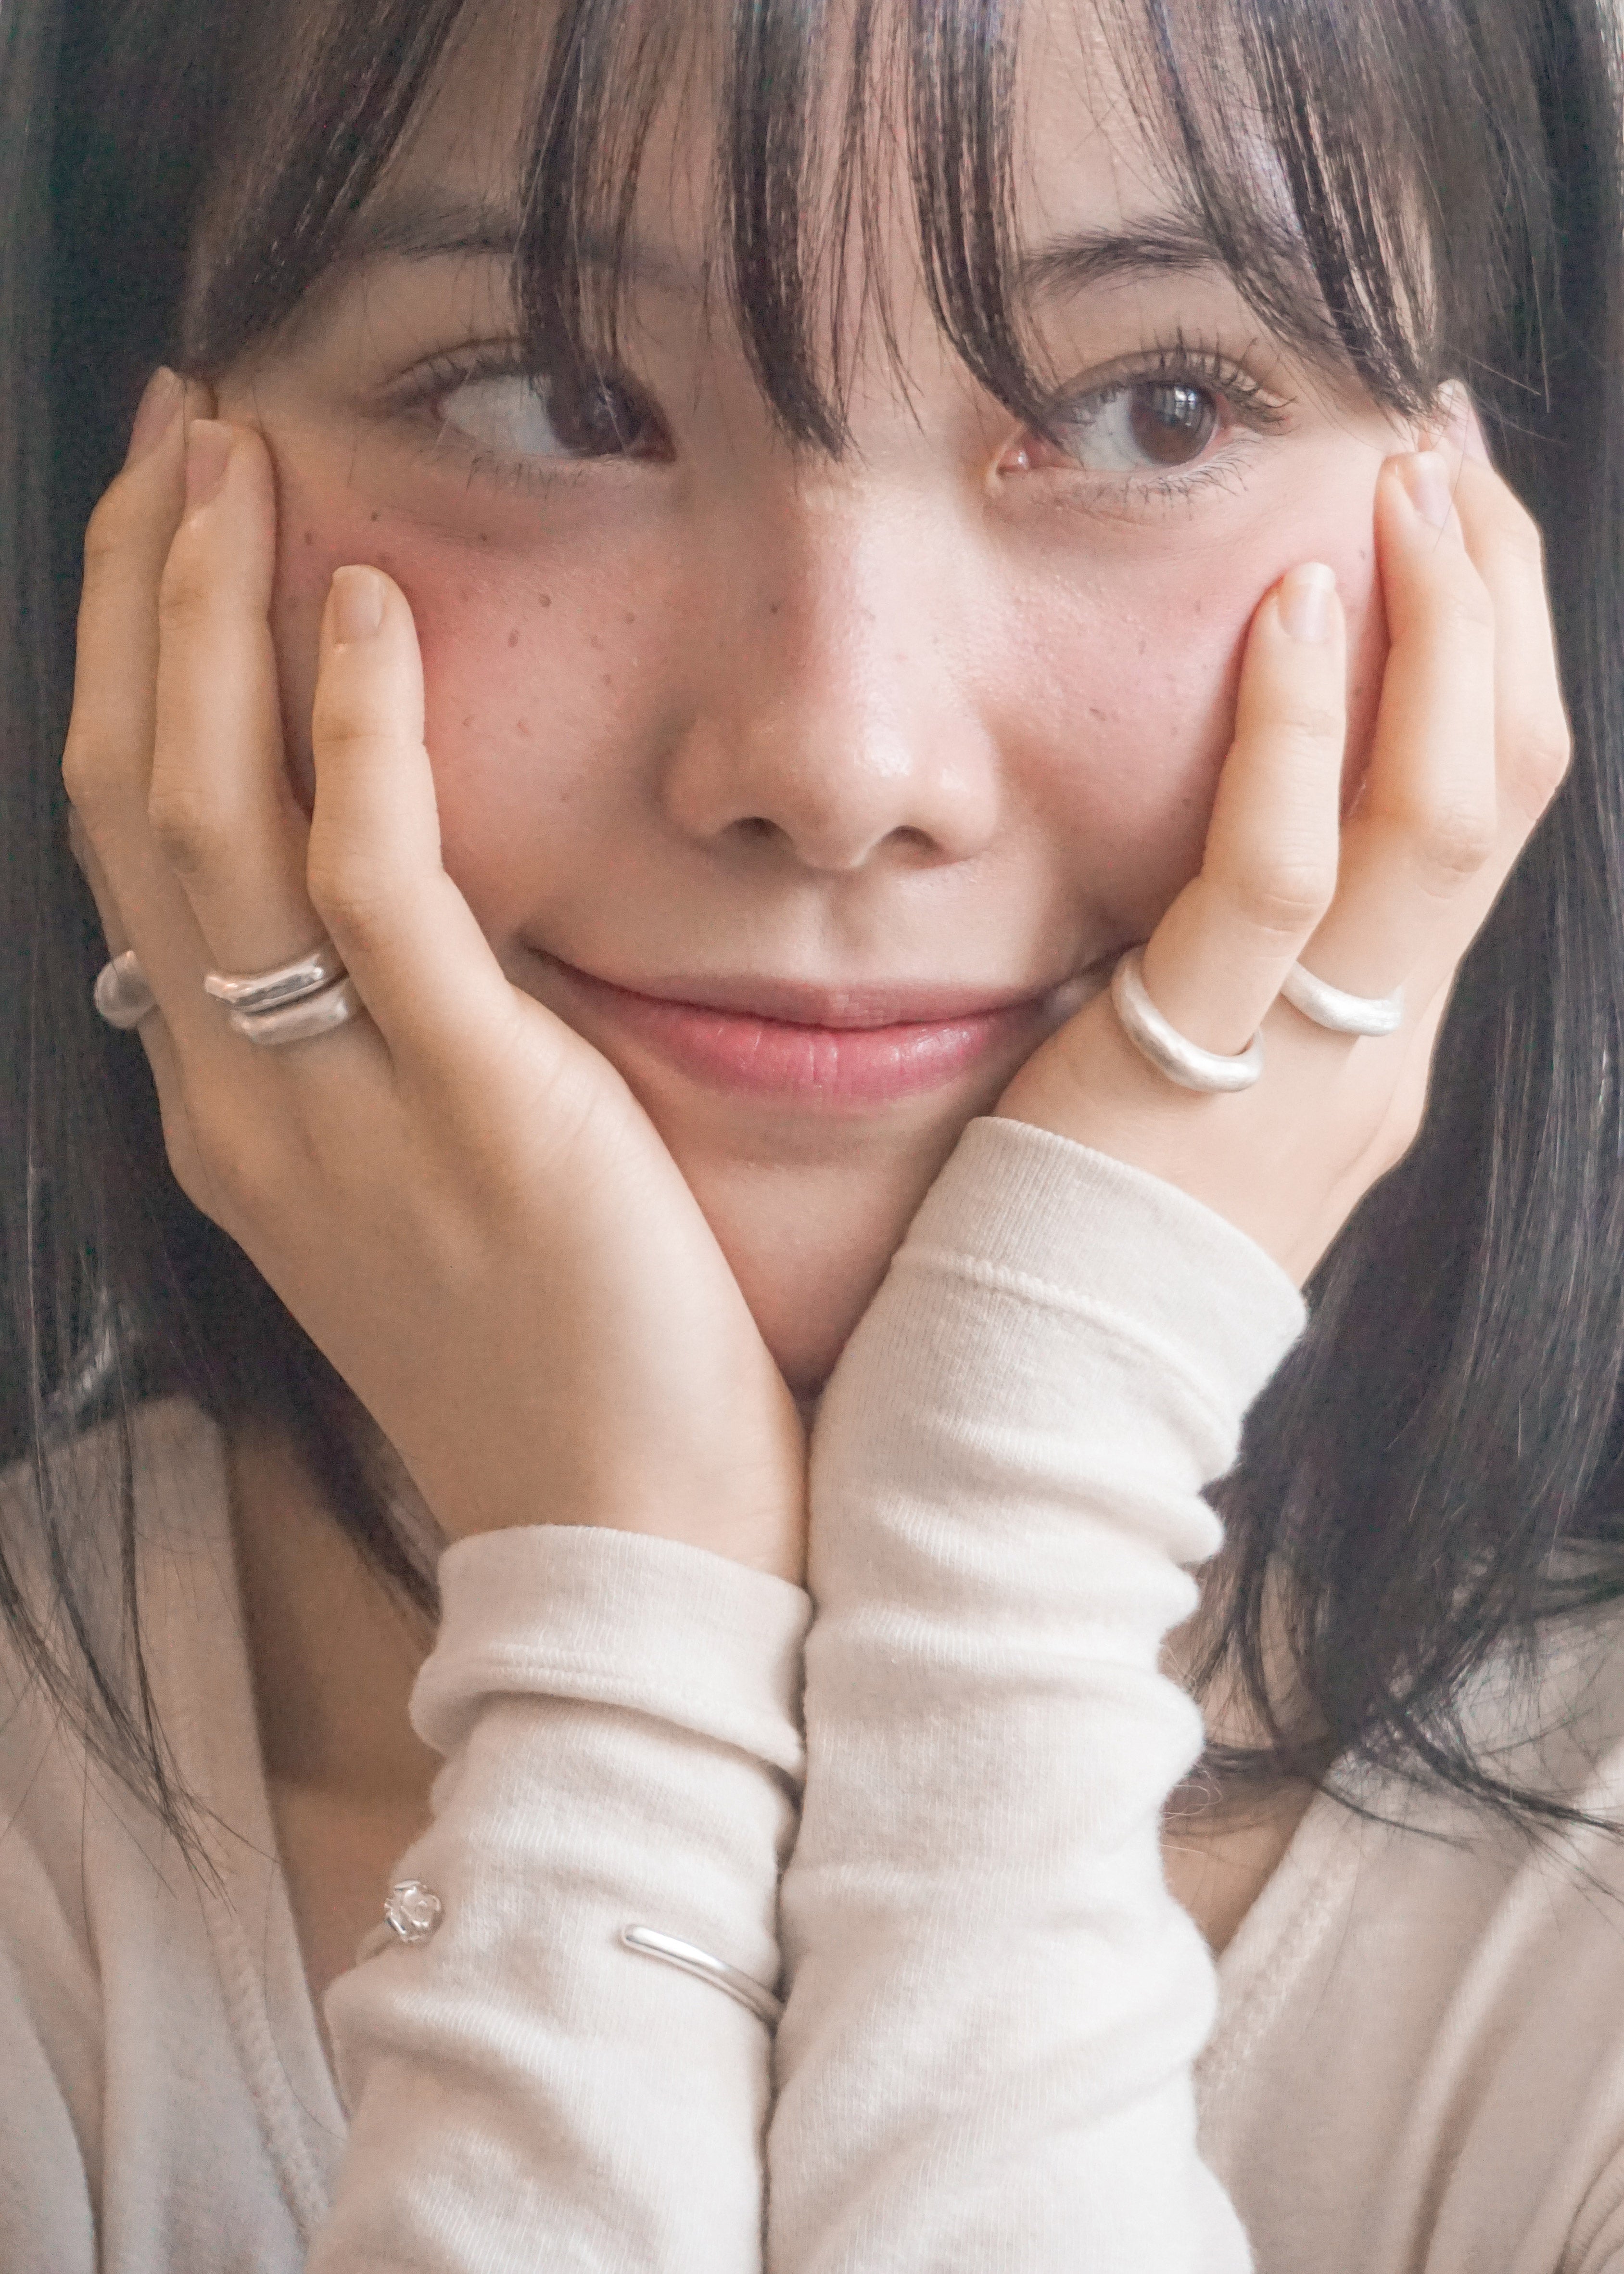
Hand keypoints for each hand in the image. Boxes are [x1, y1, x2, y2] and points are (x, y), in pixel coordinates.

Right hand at [63, 372, 806, 1578]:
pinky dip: (352, 732)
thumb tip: (359, 927)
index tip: (169, 530)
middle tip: (175, 432)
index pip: (133, 848)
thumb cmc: (551, 1354)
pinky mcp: (471, 1100)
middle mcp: (241, 1096)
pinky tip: (366, 607)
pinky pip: (373, 883)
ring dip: (210, 618)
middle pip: (134, 797)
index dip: (133, 668)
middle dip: (141, 598)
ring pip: (210, 815)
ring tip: (231, 459)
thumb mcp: (415, 1192)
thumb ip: (365, 1056)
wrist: (626, 1528)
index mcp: (230, 1111)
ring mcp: (336, 1101)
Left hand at [994, 438, 1570, 1285]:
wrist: (1024, 1431)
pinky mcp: (1197, 1071)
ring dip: (1439, 622)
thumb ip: (1214, 991)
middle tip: (1439, 440)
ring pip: (1447, 812)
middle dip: (1492, 594)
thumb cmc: (1067, 1257)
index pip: (1485, 813)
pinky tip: (1287, 610)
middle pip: (1507, 782)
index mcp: (1379, 1049)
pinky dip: (1302, 734)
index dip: (1486, 645)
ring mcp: (1315, 1065)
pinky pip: (1284, 879)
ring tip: (1398, 471)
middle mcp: (1384, 1049)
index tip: (1442, 508)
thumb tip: (1183, 867)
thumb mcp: (1182, 1104)